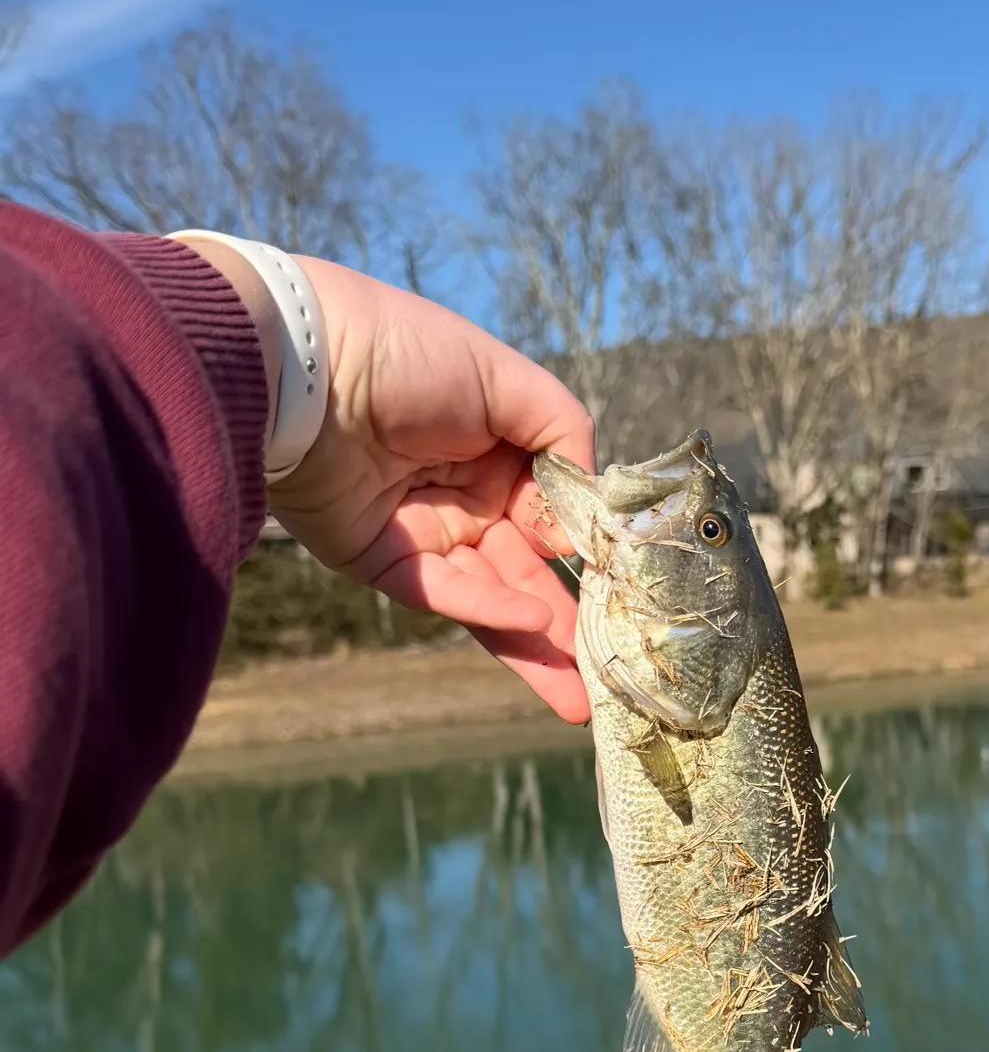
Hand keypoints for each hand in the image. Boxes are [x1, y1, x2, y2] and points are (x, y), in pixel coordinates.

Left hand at [189, 244, 593, 722]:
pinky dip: (487, 607)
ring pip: (491, 598)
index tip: (624, 583)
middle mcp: (466, 497)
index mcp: (499, 452)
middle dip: (569, 626)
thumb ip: (564, 435)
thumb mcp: (508, 380)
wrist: (300, 361)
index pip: (553, 514)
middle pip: (527, 571)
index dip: (586, 548)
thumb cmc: (406, 353)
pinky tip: (531, 623)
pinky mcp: (379, 560)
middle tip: (613, 678)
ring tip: (579, 699)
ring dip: (535, 647)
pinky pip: (442, 592)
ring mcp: (424, 533)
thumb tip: (581, 516)